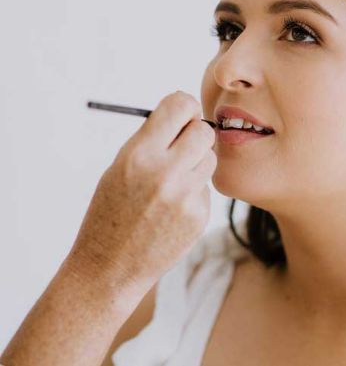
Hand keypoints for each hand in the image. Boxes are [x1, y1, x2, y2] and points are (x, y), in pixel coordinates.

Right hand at [66, 91, 215, 292]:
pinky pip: (206, 188)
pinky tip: (173, 208)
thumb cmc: (111, 211)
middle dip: (195, 133)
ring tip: (172, 181)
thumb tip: (185, 112)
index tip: (184, 113)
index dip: (184, 106)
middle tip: (184, 143)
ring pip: (210, 158)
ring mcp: (185, 197)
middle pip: (204, 130)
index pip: (179, 106)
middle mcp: (165, 173)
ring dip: (197, 162)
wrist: (109, 266)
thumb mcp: (120, 166)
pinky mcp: (199, 216)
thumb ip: (152, 139)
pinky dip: (194, 191)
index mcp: (139, 154)